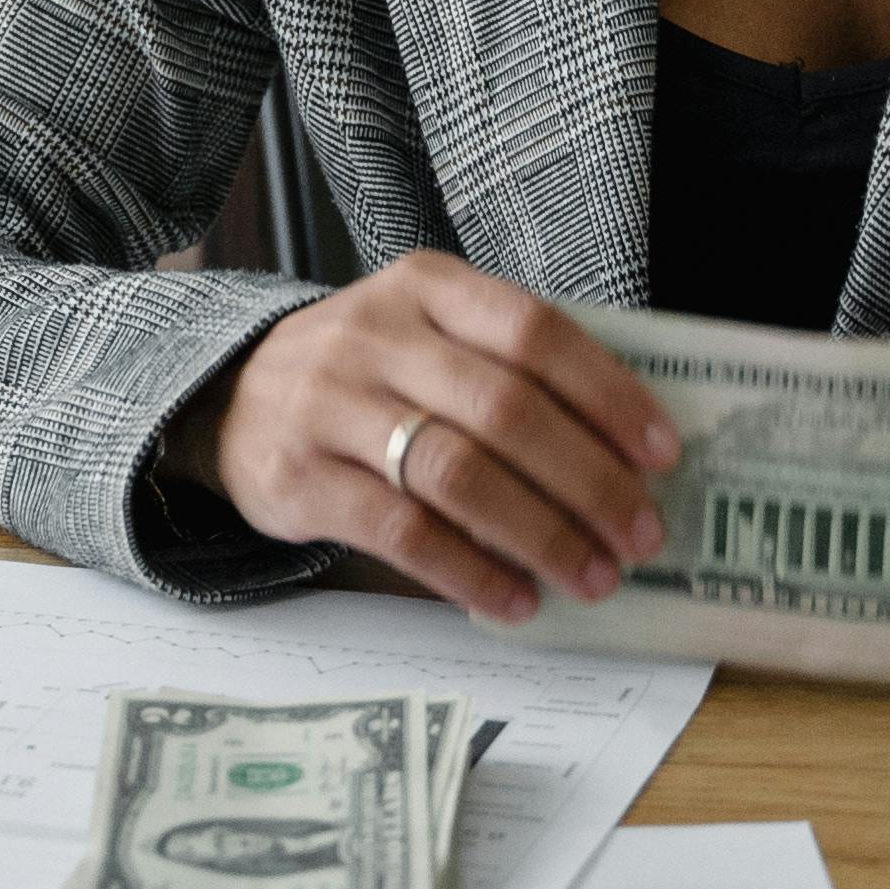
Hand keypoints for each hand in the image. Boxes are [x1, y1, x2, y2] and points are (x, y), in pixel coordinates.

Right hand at [209, 253, 680, 625]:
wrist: (227, 396)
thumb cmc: (365, 376)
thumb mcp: (425, 335)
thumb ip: (506, 369)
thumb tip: (623, 456)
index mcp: (427, 287)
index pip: (534, 331)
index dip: (607, 394)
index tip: (662, 454)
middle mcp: (377, 336)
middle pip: (505, 409)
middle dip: (589, 481)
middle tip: (641, 536)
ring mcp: (331, 405)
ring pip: (458, 472)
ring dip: (540, 534)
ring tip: (592, 578)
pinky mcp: (299, 477)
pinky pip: (401, 532)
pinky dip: (469, 573)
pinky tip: (514, 601)